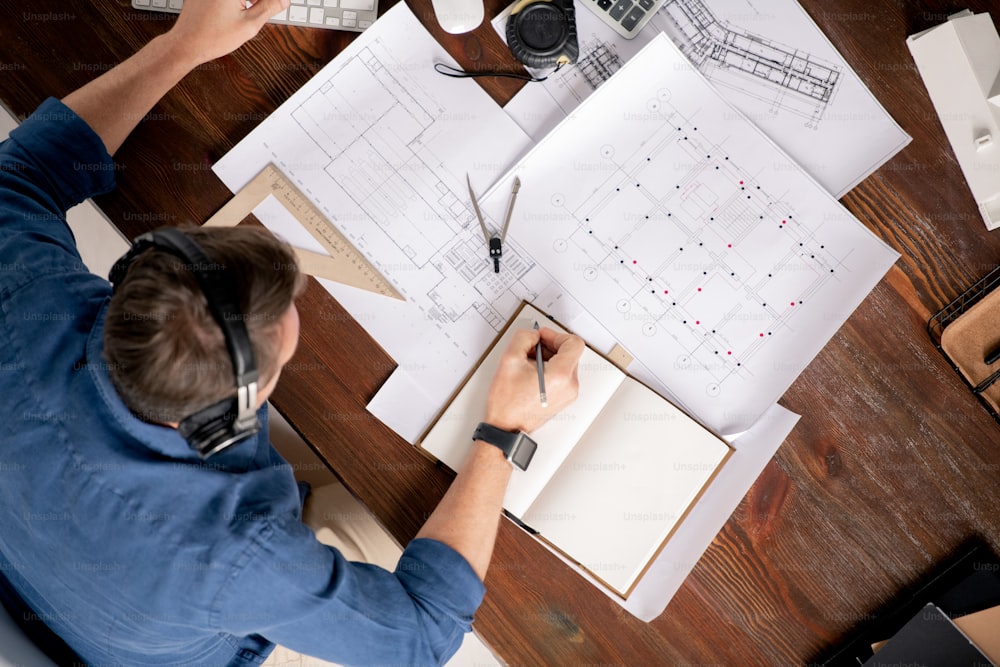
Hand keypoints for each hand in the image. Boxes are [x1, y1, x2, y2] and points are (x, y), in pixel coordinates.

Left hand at [168, 0, 290, 65]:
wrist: (186, 44)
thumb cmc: (212, 37)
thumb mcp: (249, 24)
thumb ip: (269, 7)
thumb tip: (284, 0)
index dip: (272, 2)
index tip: (279, 4)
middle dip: (259, 1)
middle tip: (272, 7)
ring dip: (248, 0)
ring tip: (254, 8)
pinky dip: (236, 1)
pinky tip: (238, 9)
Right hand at [484, 327, 583, 433]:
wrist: (506, 427)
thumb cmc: (508, 402)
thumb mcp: (510, 359)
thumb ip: (524, 337)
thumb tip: (533, 335)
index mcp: (560, 375)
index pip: (574, 343)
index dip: (556, 335)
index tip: (543, 337)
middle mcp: (570, 385)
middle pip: (570, 353)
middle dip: (550, 346)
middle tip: (532, 348)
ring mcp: (569, 394)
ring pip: (566, 364)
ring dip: (549, 357)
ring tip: (529, 363)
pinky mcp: (564, 398)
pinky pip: (563, 376)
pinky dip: (550, 369)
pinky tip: (533, 373)